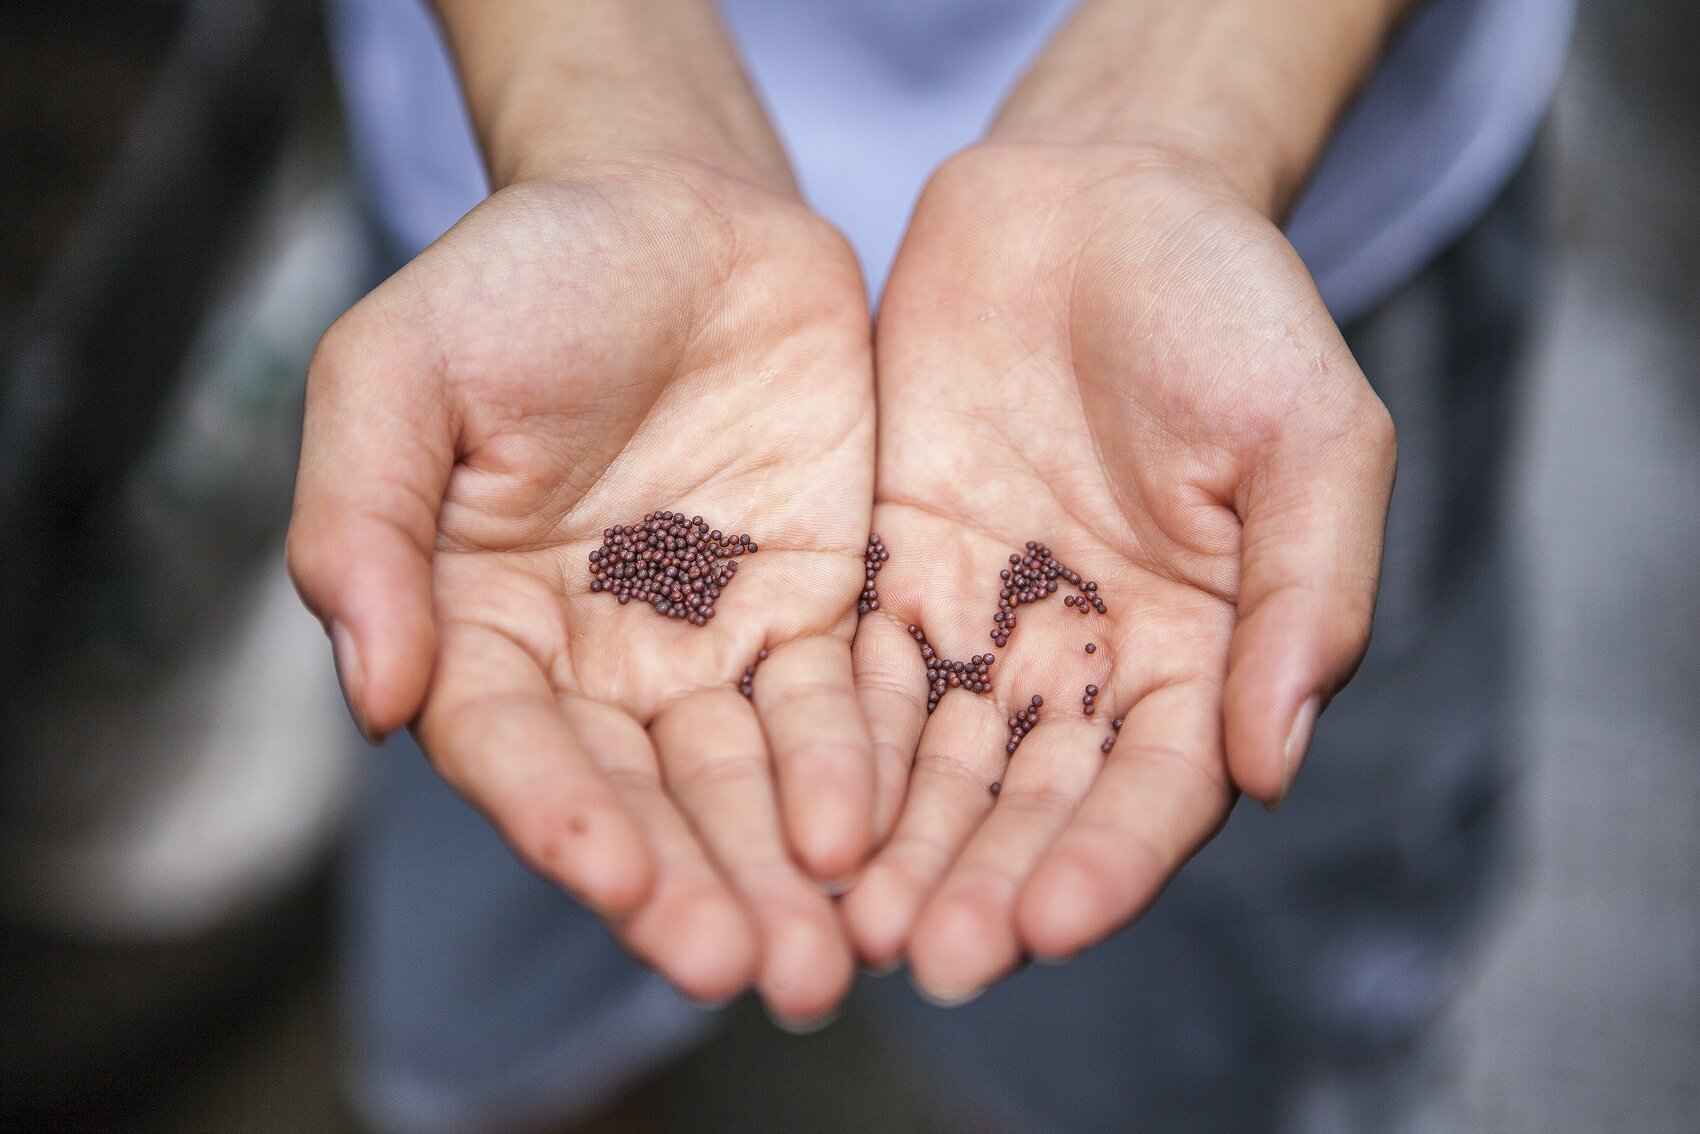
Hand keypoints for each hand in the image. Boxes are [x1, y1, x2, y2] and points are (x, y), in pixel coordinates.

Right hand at [287, 162, 875, 1022]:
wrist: (674, 204)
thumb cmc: (519, 277)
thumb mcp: (397, 370)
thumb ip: (361, 522)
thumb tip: (371, 694)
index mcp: (479, 625)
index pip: (515, 750)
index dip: (559, 819)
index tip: (611, 877)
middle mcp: (597, 662)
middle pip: (644, 799)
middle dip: (695, 886)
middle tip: (754, 970)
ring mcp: (710, 643)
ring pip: (747, 781)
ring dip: (783, 870)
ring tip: (826, 956)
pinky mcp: (812, 610)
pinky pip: (838, 705)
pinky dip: (856, 771)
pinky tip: (880, 836)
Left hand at [843, 143, 1394, 1000]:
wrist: (1096, 198)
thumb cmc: (1228, 305)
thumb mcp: (1310, 433)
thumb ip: (1310, 594)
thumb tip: (1278, 762)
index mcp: (1200, 652)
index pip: (1156, 791)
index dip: (1108, 863)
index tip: (1051, 924)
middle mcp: (1083, 664)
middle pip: (1030, 804)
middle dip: (982, 883)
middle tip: (926, 955)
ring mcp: (979, 624)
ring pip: (932, 764)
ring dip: (895, 846)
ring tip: (846, 920)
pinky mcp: (887, 573)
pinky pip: (849, 674)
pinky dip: (825, 745)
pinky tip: (789, 806)